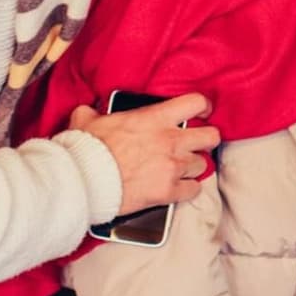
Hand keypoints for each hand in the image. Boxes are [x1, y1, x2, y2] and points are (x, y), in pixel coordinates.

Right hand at [69, 94, 218, 211]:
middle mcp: (171, 141)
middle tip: (197, 143)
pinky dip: (188, 189)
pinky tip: (179, 188)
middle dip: (206, 139)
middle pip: (211, 136)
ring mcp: (172, 167)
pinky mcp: (168, 192)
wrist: (84, 181)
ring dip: (193, 166)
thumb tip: (87, 112)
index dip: (203, 107)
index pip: (196, 102)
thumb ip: (93, 113)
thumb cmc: (87, 150)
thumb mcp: (88, 120)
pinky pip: (194, 190)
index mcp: (155, 118)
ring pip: (203, 164)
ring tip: (181, 168)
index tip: (202, 111)